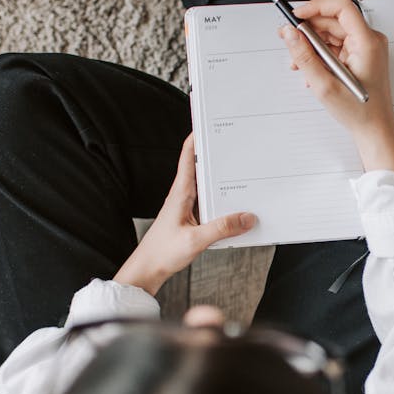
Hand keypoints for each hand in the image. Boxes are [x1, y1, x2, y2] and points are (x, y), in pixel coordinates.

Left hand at [114, 135, 255, 294]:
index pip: (189, 156)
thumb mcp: (195, 241)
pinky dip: (222, 202)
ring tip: (242, 175)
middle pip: (202, 168)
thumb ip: (222, 228)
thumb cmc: (161, 253)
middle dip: (217, 156)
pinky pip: (210, 205)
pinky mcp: (190, 219)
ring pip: (208, 187)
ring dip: (222, 182)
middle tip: (236, 146)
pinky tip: (235, 209)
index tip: (210, 122)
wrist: (146, 270)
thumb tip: (247, 217)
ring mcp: (186, 207)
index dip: (198, 137)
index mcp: (180, 193)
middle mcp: (182, 196)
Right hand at [279, 0, 393, 177]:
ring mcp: (366, 48)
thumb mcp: (324, 84)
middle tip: (289, 39)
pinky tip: (311, 69)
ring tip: (298, 62)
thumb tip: (290, 33)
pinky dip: (321, 54)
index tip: (297, 15)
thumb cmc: (360, 112)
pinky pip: (337, 46)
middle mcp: (369, 41)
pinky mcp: (360, 56)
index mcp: (367, 43)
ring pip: (333, 33)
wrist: (374, 130)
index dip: (316, 7)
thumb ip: (304, 56)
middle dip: (309, 29)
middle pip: (334, 20)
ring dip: (312, 44)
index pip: (341, 7)